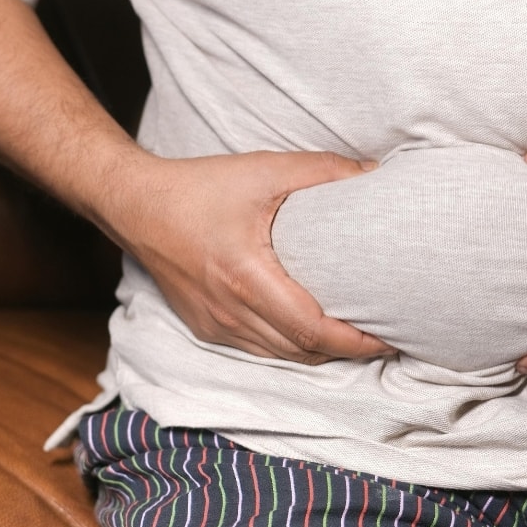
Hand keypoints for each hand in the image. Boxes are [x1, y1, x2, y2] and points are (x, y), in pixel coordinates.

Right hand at [105, 150, 393, 363]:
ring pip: (282, 356)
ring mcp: (217, 325)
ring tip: (359, 337)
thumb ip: (322, 171)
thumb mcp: (264, 170)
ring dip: (321, 352)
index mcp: (246, 277)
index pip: (311, 330)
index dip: (356, 341)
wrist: (136, 206)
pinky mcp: (207, 326)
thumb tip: (373, 173)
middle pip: (302, 351)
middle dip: (348, 351)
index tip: (390, 337)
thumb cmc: (199, 187)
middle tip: (386, 337)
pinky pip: (260, 349)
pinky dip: (292, 346)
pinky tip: (314, 331)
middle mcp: (231, 311)